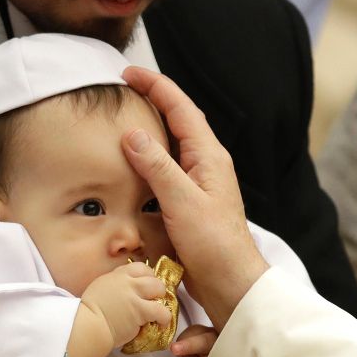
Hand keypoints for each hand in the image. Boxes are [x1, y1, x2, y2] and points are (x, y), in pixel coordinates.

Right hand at [81, 262, 170, 347]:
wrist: (86, 326)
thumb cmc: (88, 313)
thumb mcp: (100, 288)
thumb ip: (115, 286)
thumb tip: (126, 290)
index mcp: (116, 275)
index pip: (140, 267)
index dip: (147, 277)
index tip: (147, 287)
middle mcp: (126, 281)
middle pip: (152, 276)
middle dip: (156, 287)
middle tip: (153, 300)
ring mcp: (134, 295)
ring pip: (159, 289)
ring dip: (161, 299)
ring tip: (157, 311)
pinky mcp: (140, 310)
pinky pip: (161, 311)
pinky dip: (164, 318)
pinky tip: (161, 324)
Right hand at [120, 66, 268, 330]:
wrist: (232, 283)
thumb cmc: (214, 245)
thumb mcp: (183, 202)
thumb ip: (158, 167)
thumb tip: (132, 134)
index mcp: (209, 156)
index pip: (181, 109)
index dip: (156, 86)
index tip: (128, 73)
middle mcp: (206, 164)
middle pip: (178, 121)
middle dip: (153, 100)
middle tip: (124, 90)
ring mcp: (199, 184)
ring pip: (173, 146)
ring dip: (152, 129)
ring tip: (125, 119)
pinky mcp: (190, 203)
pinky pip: (168, 171)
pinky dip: (150, 160)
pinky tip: (133, 166)